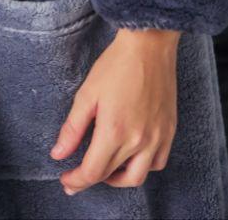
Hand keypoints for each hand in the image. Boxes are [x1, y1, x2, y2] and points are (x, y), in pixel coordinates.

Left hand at [49, 27, 179, 194]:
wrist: (149, 46)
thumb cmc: (116, 65)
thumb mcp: (87, 94)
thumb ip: (72, 128)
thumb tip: (58, 154)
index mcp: (114, 132)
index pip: (92, 172)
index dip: (76, 181)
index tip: (66, 180)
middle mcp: (139, 141)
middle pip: (112, 175)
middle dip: (91, 179)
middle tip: (78, 176)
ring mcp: (157, 138)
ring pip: (137, 177)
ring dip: (118, 179)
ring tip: (104, 171)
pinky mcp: (169, 131)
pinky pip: (158, 163)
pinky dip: (143, 167)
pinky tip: (131, 158)